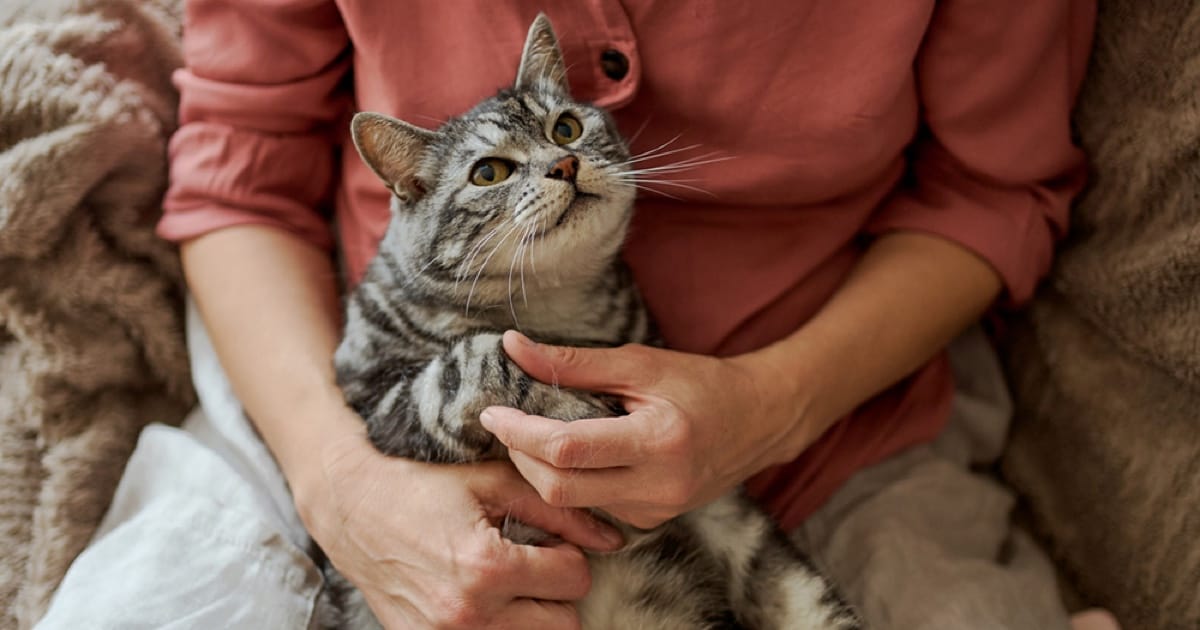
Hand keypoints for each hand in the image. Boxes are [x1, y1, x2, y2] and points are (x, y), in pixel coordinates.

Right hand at [296, 428, 623, 629]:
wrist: (351, 506)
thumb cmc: (425, 484)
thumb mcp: (495, 484)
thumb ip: (559, 512)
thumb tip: (613, 538)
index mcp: (486, 568)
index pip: (575, 579)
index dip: (569, 555)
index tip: (548, 542)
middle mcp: (468, 614)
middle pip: (563, 623)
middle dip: (556, 591)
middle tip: (533, 563)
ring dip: (533, 614)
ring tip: (510, 582)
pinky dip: (501, 626)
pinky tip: (487, 597)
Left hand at [479, 331, 813, 528]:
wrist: (760, 419)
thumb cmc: (701, 383)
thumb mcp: (639, 362)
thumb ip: (572, 363)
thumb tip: (513, 347)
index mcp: (658, 442)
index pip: (567, 449)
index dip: (520, 432)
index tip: (493, 412)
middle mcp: (658, 486)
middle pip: (558, 488)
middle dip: (521, 455)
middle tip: (507, 423)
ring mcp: (655, 511)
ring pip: (571, 502)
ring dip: (542, 469)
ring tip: (538, 433)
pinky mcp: (650, 521)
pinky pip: (592, 506)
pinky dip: (571, 480)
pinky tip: (575, 454)